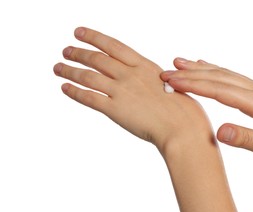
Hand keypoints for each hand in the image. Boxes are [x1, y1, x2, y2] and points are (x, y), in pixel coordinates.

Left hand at [53, 28, 211, 151]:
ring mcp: (121, 91)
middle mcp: (130, 75)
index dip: (94, 37)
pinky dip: (74, 91)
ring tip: (58, 67)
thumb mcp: (173, 85)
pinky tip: (65, 88)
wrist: (183, 129)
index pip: (113, 46)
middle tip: (66, 50)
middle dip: (79, 53)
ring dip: (70, 70)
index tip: (80, 32)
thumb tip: (152, 82)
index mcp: (145, 66)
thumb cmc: (184, 111)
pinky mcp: (115, 110)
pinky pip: (89, 97)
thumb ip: (155, 81)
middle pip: (97, 59)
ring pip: (88, 76)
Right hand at [161, 58, 252, 162]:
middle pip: (218, 77)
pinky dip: (216, 70)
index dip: (194, 85)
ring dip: (200, 68)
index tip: (172, 81)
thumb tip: (219, 131)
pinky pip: (233, 76)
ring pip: (225, 73)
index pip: (219, 90)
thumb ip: (246, 139)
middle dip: (190, 74)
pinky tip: (206, 66)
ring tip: (179, 62)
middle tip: (165, 72)